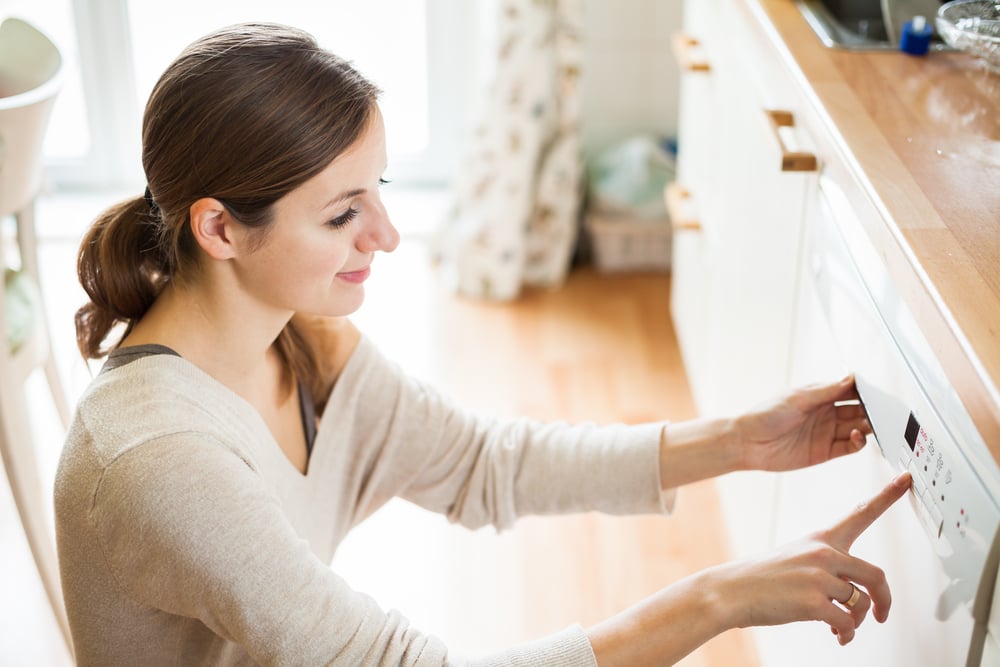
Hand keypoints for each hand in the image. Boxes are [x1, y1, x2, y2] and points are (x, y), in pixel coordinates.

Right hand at [709, 471, 910, 644]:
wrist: (731, 591)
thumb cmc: (762, 577)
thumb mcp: (795, 557)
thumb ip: (827, 566)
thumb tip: (853, 595)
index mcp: (821, 538)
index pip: (861, 512)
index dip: (887, 496)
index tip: (906, 480)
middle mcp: (823, 553)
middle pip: (876, 576)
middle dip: (883, 600)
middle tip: (880, 613)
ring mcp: (818, 577)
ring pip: (860, 603)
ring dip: (857, 622)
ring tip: (842, 628)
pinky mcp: (813, 602)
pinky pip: (847, 623)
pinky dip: (846, 634)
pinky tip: (837, 635)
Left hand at [738, 374, 872, 471]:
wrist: (748, 443)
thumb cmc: (766, 415)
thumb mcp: (797, 398)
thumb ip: (827, 390)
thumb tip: (851, 377)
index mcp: (819, 395)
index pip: (850, 391)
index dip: (866, 391)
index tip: (880, 392)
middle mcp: (826, 413)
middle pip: (858, 410)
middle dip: (872, 410)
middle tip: (886, 411)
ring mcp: (827, 432)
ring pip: (857, 428)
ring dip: (869, 426)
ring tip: (875, 424)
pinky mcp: (825, 451)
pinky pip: (849, 446)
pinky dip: (859, 442)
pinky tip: (858, 436)